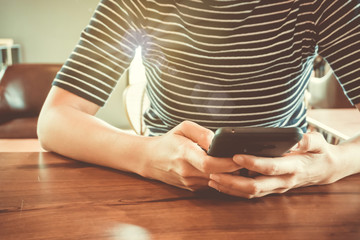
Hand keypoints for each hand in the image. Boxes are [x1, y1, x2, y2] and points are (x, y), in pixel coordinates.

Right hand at [143, 121, 240, 190]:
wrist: (151, 159)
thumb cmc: (169, 141)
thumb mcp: (183, 128)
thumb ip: (202, 133)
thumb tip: (218, 141)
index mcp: (184, 154)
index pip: (209, 163)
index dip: (227, 162)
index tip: (239, 156)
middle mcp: (186, 171)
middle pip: (217, 175)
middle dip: (234, 169)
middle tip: (246, 159)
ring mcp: (189, 182)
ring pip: (217, 181)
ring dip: (229, 174)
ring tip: (238, 163)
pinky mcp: (192, 188)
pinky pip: (211, 184)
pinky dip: (221, 177)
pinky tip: (225, 168)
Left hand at [208, 132, 342, 197]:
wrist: (324, 169)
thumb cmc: (318, 152)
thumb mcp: (319, 142)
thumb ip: (308, 140)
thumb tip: (297, 137)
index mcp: (294, 167)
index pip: (271, 167)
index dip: (253, 163)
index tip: (235, 156)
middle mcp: (283, 181)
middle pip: (255, 186)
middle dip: (233, 181)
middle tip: (214, 172)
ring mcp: (276, 187)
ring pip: (251, 192)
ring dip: (230, 187)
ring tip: (212, 179)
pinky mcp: (271, 189)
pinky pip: (251, 194)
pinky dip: (234, 190)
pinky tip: (221, 184)